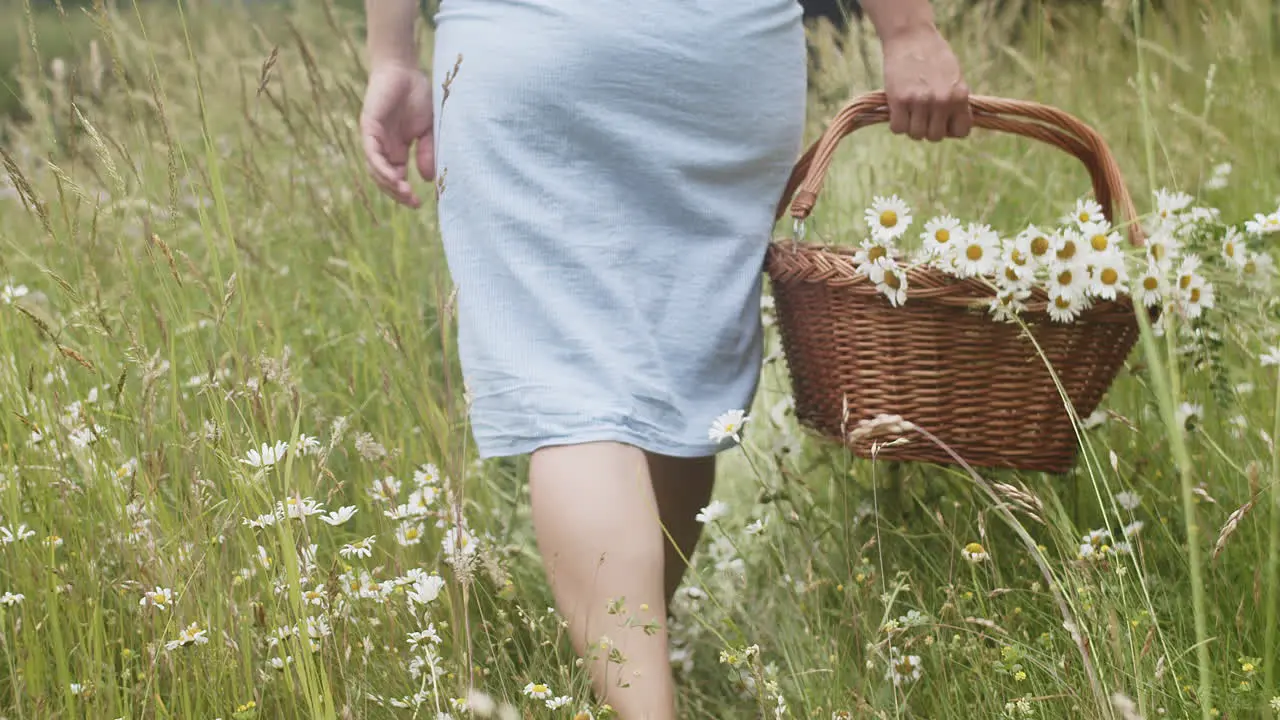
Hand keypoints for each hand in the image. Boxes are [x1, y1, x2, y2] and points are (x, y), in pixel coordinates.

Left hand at [359, 64, 434, 207]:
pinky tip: (393, 178)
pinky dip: (380, 168)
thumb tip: (428, 178)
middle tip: (412, 203)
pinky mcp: (368, 127)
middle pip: (384, 178)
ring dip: (388, 184)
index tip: (419, 204)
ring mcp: (374, 138)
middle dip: (397, 193)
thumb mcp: (428, 130)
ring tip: (404, 193)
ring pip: (375, 169)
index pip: (396, 177)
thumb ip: (427, 152)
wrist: (405, 69)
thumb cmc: (417, 95)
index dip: (404, 193)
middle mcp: (383, 147)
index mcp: (396, 149)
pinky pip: (371, 153)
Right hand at [881, 25, 971, 141]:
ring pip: (916, 134)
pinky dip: (897, 123)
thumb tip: (951, 126)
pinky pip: (898, 128)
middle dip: (927, 129)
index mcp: (960, 95)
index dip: (950, 129)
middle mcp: (942, 101)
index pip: (961, 131)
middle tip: (921, 115)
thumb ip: (955, 100)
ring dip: (911, 126)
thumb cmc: (934, 55)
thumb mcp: (954, 77)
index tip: (941, 121)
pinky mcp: (899, 100)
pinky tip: (898, 110)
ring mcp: (920, 101)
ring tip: (909, 111)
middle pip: (935, 137)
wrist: (911, 36)